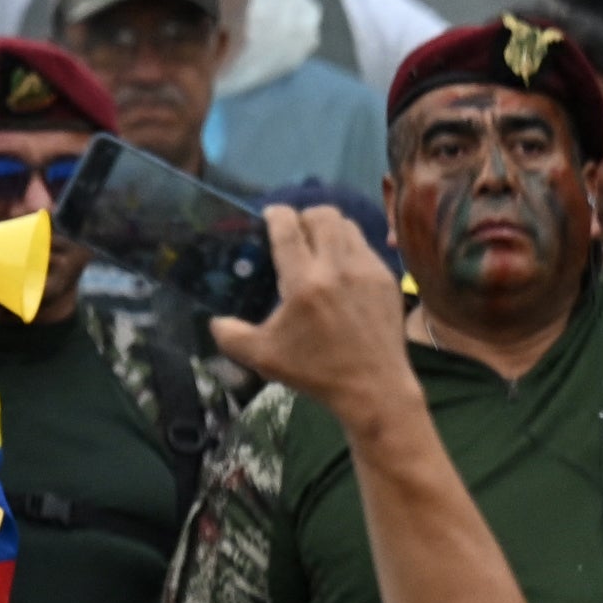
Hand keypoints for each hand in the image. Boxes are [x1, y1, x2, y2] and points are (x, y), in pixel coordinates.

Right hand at [208, 200, 418, 416]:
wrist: (374, 388)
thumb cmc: (316, 371)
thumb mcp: (263, 357)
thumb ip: (230, 335)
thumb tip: (215, 321)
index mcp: (304, 283)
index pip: (288, 228)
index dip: (276, 214)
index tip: (269, 216)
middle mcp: (337, 268)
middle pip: (322, 215)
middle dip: (304, 215)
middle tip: (294, 232)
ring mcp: (367, 270)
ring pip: (347, 225)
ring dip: (328, 227)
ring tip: (319, 245)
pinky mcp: (386, 278)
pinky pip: (365, 245)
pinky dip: (349, 246)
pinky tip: (341, 268)